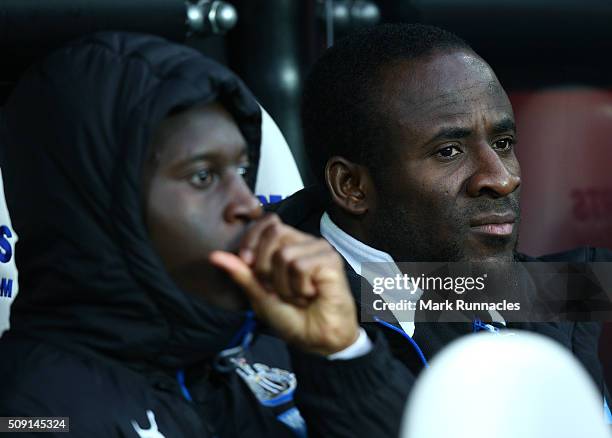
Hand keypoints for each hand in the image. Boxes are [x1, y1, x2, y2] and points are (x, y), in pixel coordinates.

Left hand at [209, 214, 358, 355]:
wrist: (316, 339)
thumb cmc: (291, 317)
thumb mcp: (259, 295)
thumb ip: (241, 273)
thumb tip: (214, 255)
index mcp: (288, 245)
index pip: (267, 222)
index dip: (252, 240)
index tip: (248, 264)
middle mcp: (305, 242)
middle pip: (274, 233)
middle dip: (266, 267)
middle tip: (278, 289)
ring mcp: (320, 250)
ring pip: (285, 254)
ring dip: (284, 285)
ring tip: (297, 296)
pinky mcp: (331, 260)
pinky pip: (300, 266)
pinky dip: (298, 288)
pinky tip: (310, 295)